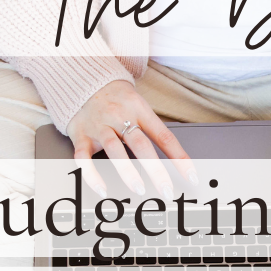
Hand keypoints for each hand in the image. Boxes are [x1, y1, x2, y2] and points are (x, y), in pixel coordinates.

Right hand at [65, 80, 197, 199]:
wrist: (84, 80)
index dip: (179, 157)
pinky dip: (92, 174)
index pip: (164, 136)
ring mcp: (99, 126)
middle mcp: (119, 117)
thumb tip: (174, 158)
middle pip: (141, 144)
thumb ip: (151, 128)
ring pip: (115, 150)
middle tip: (166, 190)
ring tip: (139, 189)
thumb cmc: (117, 98)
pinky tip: (102, 188)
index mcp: (139, 109)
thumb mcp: (138, 104)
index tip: (190, 176)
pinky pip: (84, 157)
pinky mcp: (80, 134)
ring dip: (128, 172)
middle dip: (155, 170)